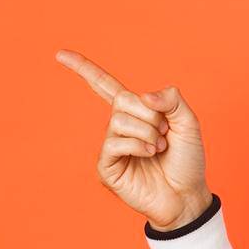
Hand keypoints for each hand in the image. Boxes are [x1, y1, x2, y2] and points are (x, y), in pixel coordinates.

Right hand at [55, 48, 211, 230]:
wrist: (187, 195)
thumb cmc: (187, 161)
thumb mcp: (189, 123)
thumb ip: (172, 100)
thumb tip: (143, 95)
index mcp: (136, 112)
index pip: (105, 86)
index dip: (84, 69)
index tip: (59, 53)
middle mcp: (119, 127)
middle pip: (122, 100)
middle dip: (151, 115)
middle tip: (165, 134)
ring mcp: (111, 147)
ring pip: (120, 121)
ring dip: (148, 133)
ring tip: (159, 148)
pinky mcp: (107, 167)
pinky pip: (114, 143)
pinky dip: (137, 146)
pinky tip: (149, 155)